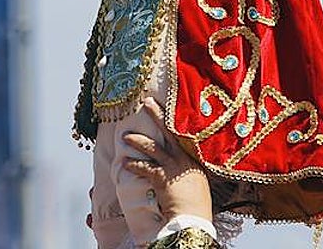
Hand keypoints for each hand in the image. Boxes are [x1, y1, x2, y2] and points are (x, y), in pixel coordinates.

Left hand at [123, 97, 213, 222]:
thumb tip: (180, 168)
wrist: (194, 220)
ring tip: (125, 136)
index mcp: (195, 160)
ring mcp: (174, 167)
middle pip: (170, 131)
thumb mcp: (197, 183)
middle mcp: (185, 159)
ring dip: (137, 140)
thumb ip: (189, 171)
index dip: (174, 121)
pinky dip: (133, 164)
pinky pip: (144, 167)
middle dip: (157, 115)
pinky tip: (124, 162)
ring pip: (153, 147)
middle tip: (147, 102)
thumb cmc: (197, 205)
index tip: (167, 108)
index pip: (184, 135)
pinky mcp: (162, 177)